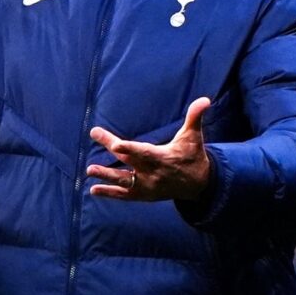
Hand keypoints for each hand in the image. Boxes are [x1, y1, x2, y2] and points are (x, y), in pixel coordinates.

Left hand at [87, 97, 210, 201]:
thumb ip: (195, 117)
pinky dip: (110, 193)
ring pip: (124, 181)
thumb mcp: (194, 136)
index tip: (116, 143)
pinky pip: (124, 195)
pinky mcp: (143, 195)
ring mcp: (147, 187)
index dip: (130, 149)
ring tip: (90, 170)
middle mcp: (153, 174)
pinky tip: (94, 189)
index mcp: (163, 157)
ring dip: (106, 176)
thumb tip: (205, 99)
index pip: (144, 152)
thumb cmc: (193, 156)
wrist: (199, 185)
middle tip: (95, 134)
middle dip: (111, 147)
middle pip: (128, 161)